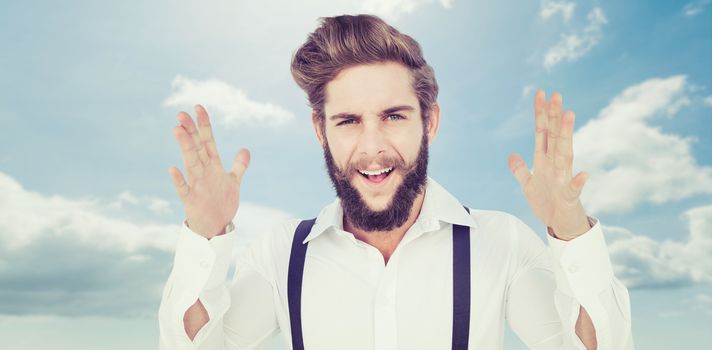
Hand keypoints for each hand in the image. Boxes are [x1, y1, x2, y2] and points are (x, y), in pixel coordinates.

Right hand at [169, 104, 249, 238]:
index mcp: (212, 165)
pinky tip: (172, 169)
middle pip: (196, 147)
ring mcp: (196, 184)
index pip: (208, 140)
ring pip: (189, 162)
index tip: (199, 107)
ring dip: (184, 147)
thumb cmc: (222, 203)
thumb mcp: (234, 182)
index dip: (204, 124)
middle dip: (190, 130)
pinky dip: (178, 180)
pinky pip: (183, 189)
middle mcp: (203, 171)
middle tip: (181, 113)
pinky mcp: (191, 199)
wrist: (215, 227)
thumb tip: (245, 150)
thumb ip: (239, 166)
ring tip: (177, 130)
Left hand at [507, 91, 589, 239]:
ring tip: (569, 115)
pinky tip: (583, 174)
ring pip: (566, 152)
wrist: (560, 223)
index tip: (540, 94)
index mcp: (544, 160)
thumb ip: (520, 170)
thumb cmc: (547, 201)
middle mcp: (556, 164)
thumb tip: (511, 155)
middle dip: (555, 115)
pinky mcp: (570, 195)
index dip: (540, 114)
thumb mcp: (528, 185)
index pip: (542, 132)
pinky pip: (575, 188)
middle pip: (555, 135)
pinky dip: (579, 181)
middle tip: (556, 94)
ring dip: (567, 134)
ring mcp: (564, 177)